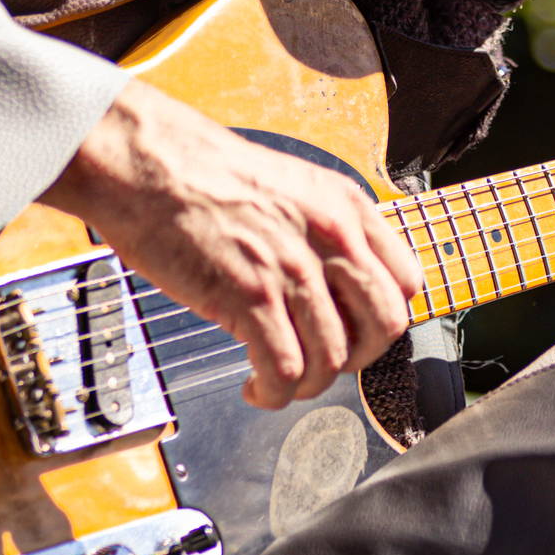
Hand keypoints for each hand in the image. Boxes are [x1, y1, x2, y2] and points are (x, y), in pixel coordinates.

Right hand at [44, 77, 421, 409]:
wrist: (148, 163)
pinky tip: (257, 386)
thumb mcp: (290, 188)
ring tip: (279, 379)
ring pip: (333, 357)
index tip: (356, 332)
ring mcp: (293, 268)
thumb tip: (334, 289)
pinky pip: (285, 369)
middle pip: (384, 327)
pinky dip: (275, 392)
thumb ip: (323, 232)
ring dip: (308, 383)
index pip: (406, 282)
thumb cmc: (203, 174)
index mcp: (346, 206)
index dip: (382, 319)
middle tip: (323, 362)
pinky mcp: (250, 297)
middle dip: (357, 359)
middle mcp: (332, 236)